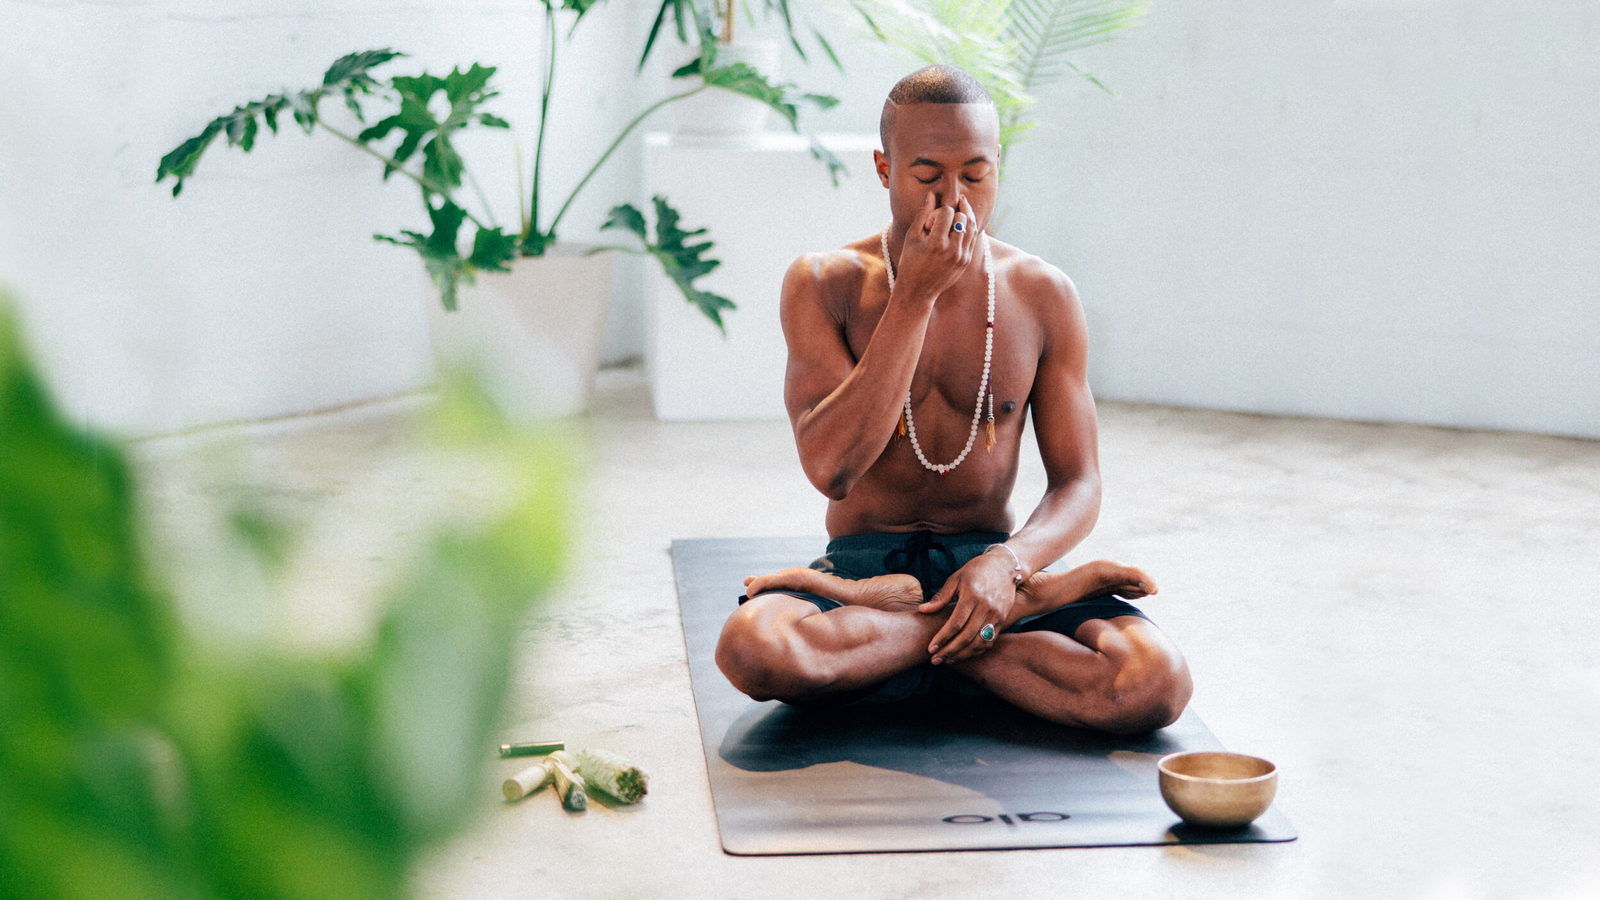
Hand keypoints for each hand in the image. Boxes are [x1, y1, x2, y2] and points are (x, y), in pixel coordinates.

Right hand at [892, 194, 978, 305]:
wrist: (918, 290)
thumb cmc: (910, 262)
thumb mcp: (912, 237)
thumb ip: (923, 214)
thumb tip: (932, 194)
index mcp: (936, 243)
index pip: (948, 212)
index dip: (940, 211)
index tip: (932, 221)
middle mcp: (951, 250)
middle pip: (963, 217)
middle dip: (955, 212)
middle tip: (946, 216)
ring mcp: (961, 257)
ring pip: (972, 226)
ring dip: (966, 216)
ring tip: (959, 209)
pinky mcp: (966, 261)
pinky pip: (973, 238)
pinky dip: (969, 228)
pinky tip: (961, 224)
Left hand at [919, 549, 1017, 664]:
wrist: (1005, 566)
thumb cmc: (976, 570)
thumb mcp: (956, 578)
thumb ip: (941, 597)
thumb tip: (923, 610)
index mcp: (972, 596)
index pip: (955, 623)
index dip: (942, 638)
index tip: (930, 648)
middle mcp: (986, 607)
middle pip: (967, 636)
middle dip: (949, 651)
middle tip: (935, 660)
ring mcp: (996, 615)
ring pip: (979, 643)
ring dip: (962, 655)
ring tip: (947, 661)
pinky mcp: (1003, 620)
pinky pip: (989, 641)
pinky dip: (976, 651)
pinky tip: (964, 655)